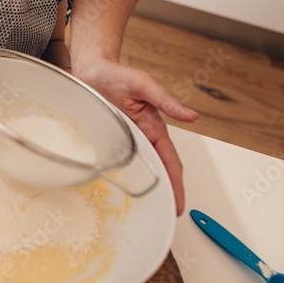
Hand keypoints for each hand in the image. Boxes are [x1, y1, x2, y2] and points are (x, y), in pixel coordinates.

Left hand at [72, 57, 198, 214]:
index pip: (170, 162)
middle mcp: (141, 136)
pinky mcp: (108, 138)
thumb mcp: (143, 84)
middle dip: (164, 193)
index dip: (176, 184)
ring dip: (143, 187)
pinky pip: (116, 160)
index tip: (179, 204)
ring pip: (137, 168)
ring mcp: (124, 139)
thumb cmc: (117, 73)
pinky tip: (117, 189)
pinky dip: (120, 176)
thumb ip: (166, 99)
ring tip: (144, 210)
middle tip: (164, 215)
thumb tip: (192, 116)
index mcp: (153, 127)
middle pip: (156, 170)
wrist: (91, 68)